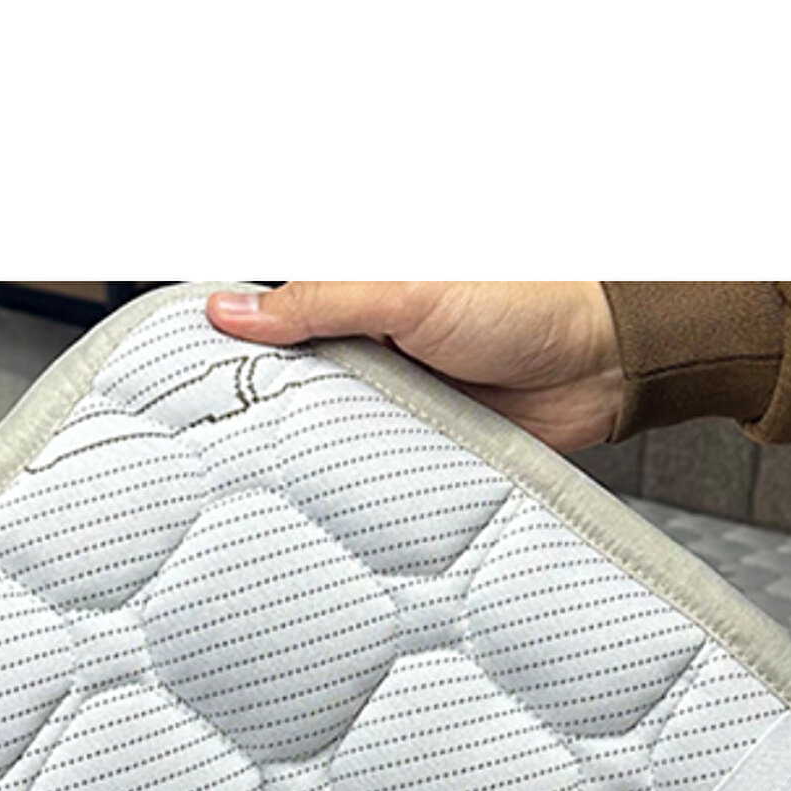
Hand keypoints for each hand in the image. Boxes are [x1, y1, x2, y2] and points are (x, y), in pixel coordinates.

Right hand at [207, 281, 623, 451]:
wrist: (602, 366)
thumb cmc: (523, 302)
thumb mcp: (407, 289)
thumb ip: (319, 301)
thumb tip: (230, 310)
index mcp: (360, 290)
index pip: (276, 321)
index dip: (234, 350)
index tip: (188, 382)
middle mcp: (371, 343)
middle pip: (292, 386)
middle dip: (263, 416)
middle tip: (217, 449)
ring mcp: (394, 398)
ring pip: (326, 434)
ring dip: (307, 455)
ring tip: (260, 485)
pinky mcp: (418, 447)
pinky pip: (370, 470)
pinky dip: (351, 485)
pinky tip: (322, 501)